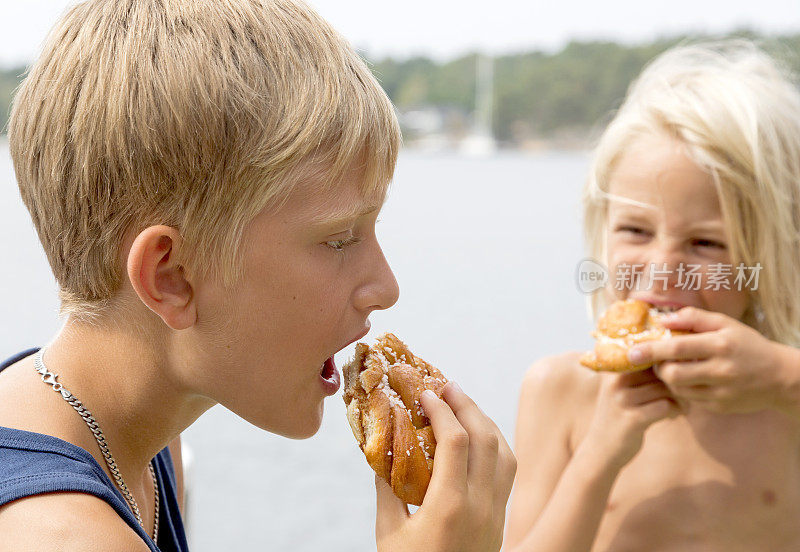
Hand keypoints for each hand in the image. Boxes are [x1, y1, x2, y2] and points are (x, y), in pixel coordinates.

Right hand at [375, 382, 515, 551]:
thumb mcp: (389, 533)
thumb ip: (386, 489)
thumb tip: (380, 448)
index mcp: (450, 507)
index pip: (456, 442)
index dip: (441, 410)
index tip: (424, 393)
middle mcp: (481, 505)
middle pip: (486, 438)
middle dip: (466, 404)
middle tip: (445, 385)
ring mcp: (496, 512)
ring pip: (505, 451)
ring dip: (484, 420)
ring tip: (461, 403)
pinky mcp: (502, 518)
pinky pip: (508, 469)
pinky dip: (496, 443)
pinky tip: (478, 435)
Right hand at [580, 368, 680, 469]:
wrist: (600, 450)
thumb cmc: (618, 416)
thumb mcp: (621, 390)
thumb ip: (640, 373)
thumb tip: (674, 358)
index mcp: (613, 370)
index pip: (649, 354)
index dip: (668, 364)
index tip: (678, 376)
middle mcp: (615, 381)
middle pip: (660, 370)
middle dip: (677, 382)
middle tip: (685, 394)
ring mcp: (622, 400)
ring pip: (665, 388)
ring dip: (680, 398)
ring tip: (682, 406)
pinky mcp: (632, 419)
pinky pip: (666, 406)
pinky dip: (676, 410)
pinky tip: (673, 417)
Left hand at [628, 306, 799, 414]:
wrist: (780, 377)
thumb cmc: (747, 345)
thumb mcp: (726, 324)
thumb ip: (693, 318)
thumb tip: (662, 320)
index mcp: (720, 345)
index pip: (678, 347)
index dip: (652, 349)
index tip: (632, 350)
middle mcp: (721, 370)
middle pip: (673, 373)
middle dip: (657, 367)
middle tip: (655, 360)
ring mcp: (721, 392)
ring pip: (678, 389)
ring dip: (668, 379)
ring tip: (672, 368)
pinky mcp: (720, 407)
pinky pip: (690, 400)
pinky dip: (683, 390)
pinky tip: (688, 380)